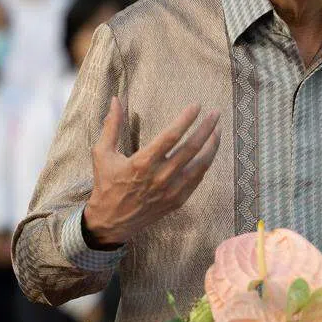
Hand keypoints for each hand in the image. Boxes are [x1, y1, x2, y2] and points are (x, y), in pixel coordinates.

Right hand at [83, 98, 220, 245]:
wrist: (110, 221)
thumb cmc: (106, 184)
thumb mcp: (102, 153)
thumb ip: (112, 126)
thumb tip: (116, 99)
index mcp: (142, 163)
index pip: (170, 136)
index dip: (186, 119)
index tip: (197, 106)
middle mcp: (159, 177)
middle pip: (191, 148)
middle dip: (206, 128)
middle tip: (215, 114)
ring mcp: (171, 190)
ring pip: (200, 165)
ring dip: (212, 146)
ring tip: (218, 131)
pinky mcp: (177, 201)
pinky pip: (197, 180)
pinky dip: (205, 164)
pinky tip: (208, 152)